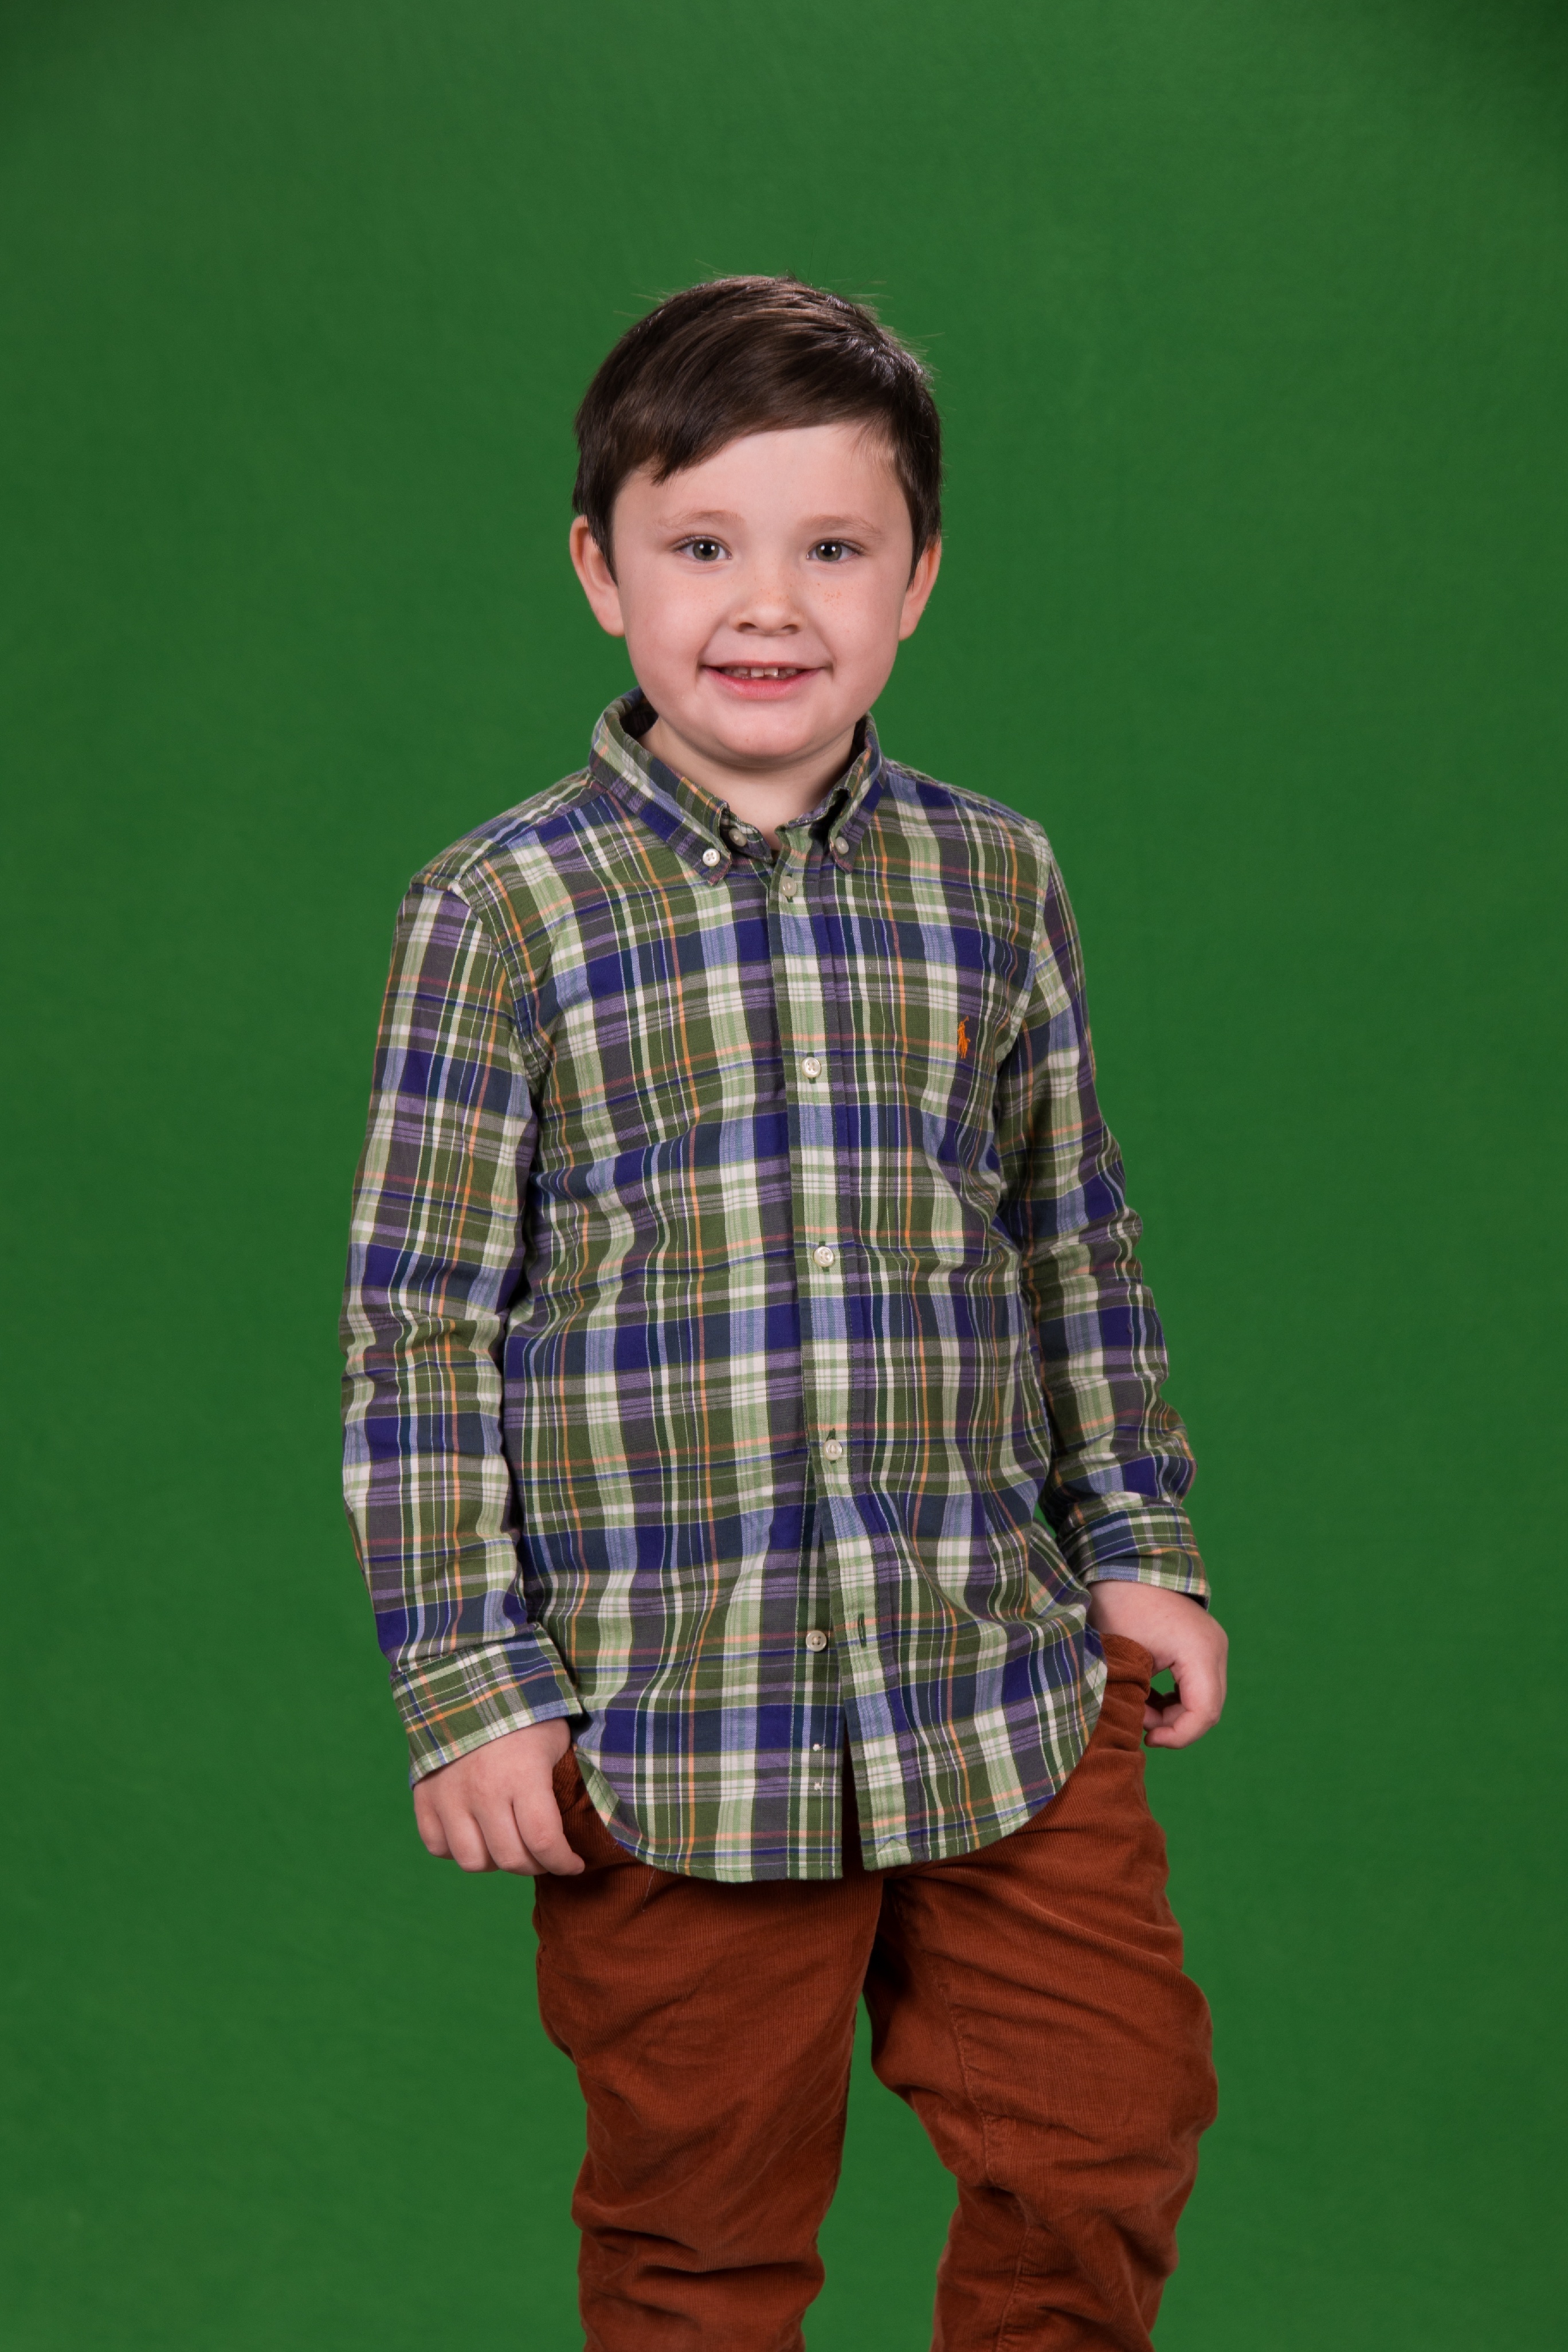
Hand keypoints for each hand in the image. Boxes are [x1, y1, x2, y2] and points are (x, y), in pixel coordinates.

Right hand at [411, 1717, 585, 1875]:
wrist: (469, 1680)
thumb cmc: (524, 1711)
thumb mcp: (555, 1741)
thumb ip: (560, 1782)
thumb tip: (577, 1822)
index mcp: (522, 1775)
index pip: (544, 1841)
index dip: (563, 1862)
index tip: (574, 1864)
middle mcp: (483, 1791)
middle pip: (510, 1858)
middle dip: (535, 1865)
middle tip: (544, 1855)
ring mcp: (449, 1795)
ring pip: (472, 1861)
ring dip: (495, 1862)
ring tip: (508, 1846)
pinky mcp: (424, 1796)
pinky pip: (437, 1845)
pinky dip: (457, 1849)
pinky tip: (475, 1834)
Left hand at [1087, 1582, 1227, 1748]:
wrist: (1122, 1565)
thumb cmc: (1117, 1605)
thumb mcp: (1121, 1655)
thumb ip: (1133, 1696)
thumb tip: (1136, 1730)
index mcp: (1199, 1650)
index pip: (1203, 1713)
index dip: (1177, 1735)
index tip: (1146, 1738)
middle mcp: (1215, 1647)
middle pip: (1208, 1709)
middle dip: (1174, 1725)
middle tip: (1139, 1722)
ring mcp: (1213, 1644)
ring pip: (1204, 1699)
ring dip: (1174, 1713)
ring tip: (1140, 1707)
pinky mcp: (1203, 1644)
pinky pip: (1199, 1685)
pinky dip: (1176, 1699)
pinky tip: (1148, 1697)